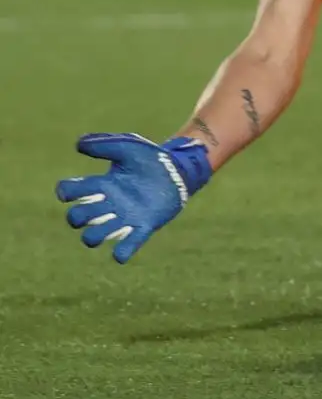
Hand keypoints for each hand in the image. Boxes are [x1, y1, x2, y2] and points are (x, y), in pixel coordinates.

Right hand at [55, 133, 211, 262]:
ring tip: (108, 223)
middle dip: (77, 217)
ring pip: (94, 237)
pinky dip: (121, 253)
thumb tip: (78, 144)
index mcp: (101, 185)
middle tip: (94, 206)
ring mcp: (124, 217)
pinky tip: (120, 254)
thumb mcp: (128, 146)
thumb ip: (104, 144)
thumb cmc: (150, 158)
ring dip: (93, 237)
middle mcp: (108, 204)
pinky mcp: (144, 226)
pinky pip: (127, 246)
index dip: (65, 192)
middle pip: (77, 219)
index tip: (68, 190)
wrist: (179, 169)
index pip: (70, 191)